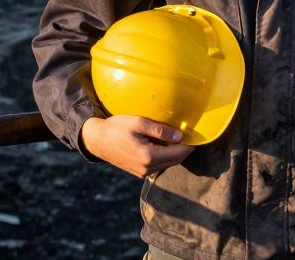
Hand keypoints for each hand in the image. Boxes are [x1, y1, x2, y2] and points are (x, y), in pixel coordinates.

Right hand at [79, 115, 195, 177]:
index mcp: (149, 156)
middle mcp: (148, 168)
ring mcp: (143, 172)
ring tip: (176, 137)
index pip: (179, 153)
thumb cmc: (117, 128)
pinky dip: (165, 156)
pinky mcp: (140, 173)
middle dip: (184, 149)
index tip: (196, 135)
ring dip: (175, 153)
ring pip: (168, 164)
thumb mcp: (139, 123)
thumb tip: (180, 135)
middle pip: (176, 160)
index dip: (190, 144)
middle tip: (189, 134)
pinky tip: (163, 144)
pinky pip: (159, 165)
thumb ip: (160, 129)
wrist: (98, 140)